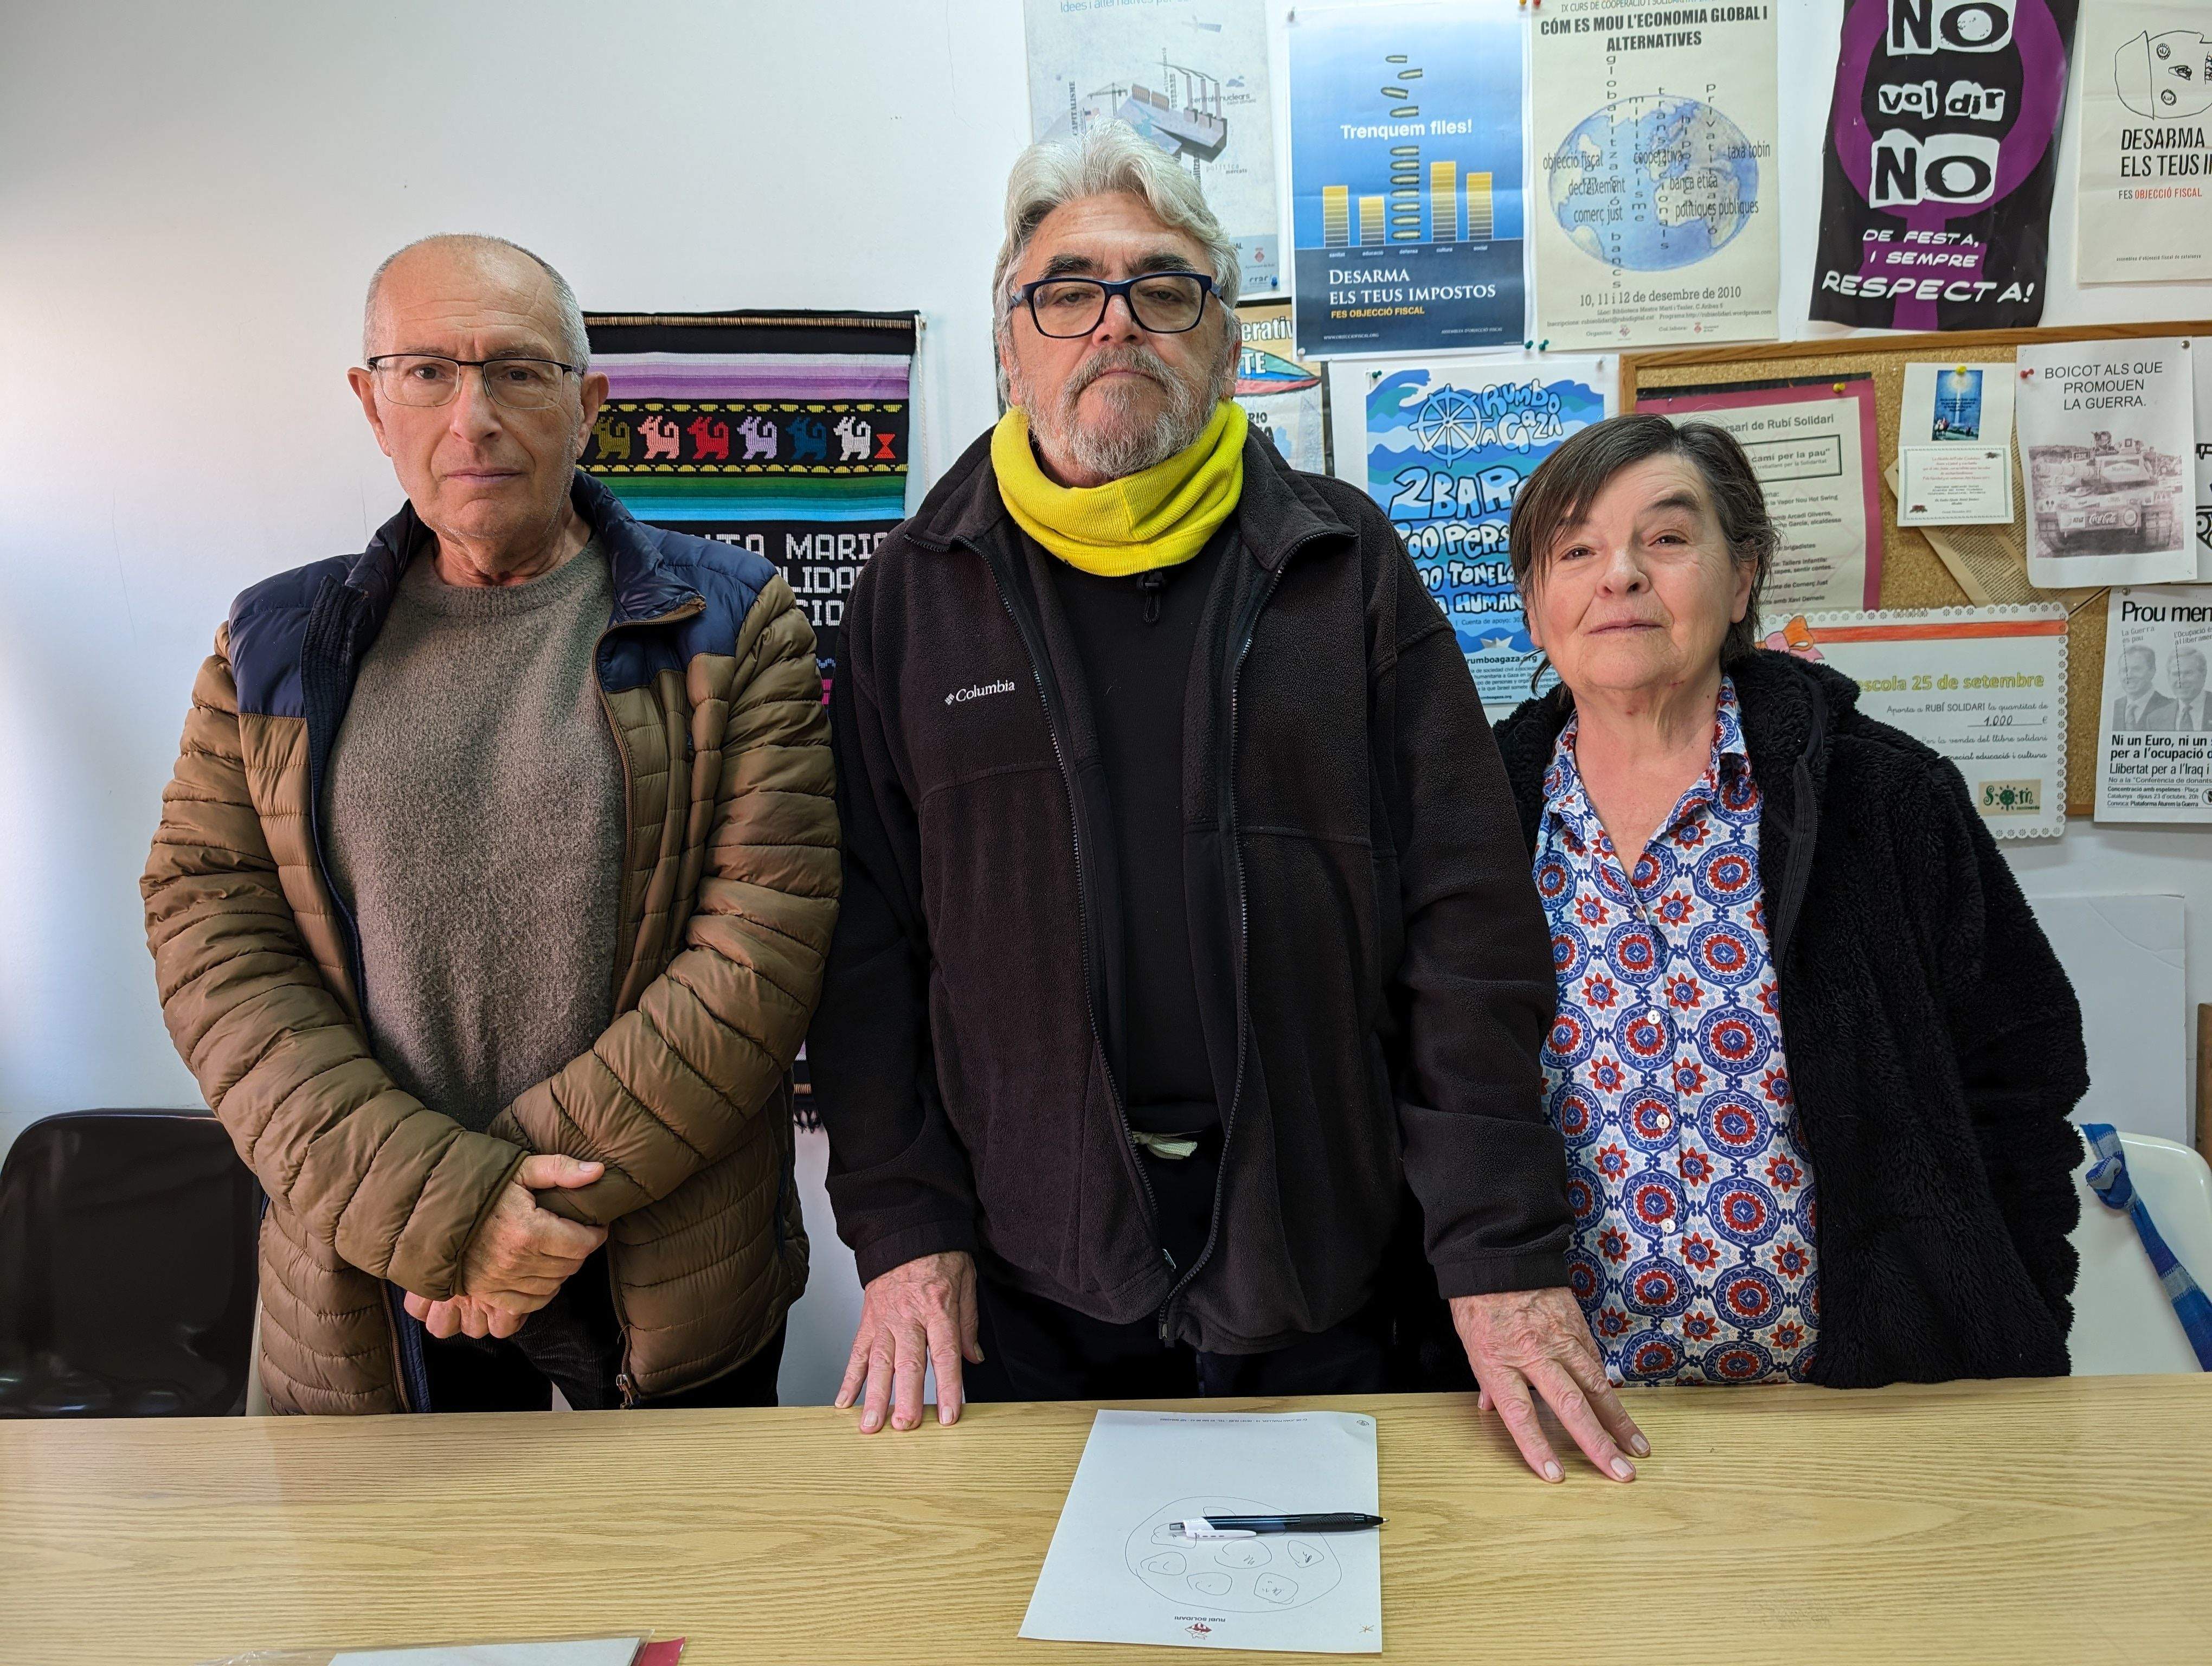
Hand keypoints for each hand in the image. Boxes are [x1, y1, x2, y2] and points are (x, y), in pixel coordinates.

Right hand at [403, 1154, 607, 1333]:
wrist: (433, 1209)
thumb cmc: (481, 1187)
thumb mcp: (521, 1169)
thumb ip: (561, 1169)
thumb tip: (598, 1171)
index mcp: (529, 1231)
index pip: (583, 1243)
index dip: (595, 1233)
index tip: (595, 1224)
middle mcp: (516, 1262)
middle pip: (570, 1266)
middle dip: (579, 1249)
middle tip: (575, 1234)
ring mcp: (500, 1281)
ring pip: (553, 1286)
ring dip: (562, 1270)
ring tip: (558, 1251)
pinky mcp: (487, 1293)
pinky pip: (528, 1304)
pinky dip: (541, 1292)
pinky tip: (541, 1274)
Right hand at [835, 1251, 982, 1432]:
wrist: (905, 1230)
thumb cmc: (938, 1256)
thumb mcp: (966, 1281)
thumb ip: (968, 1323)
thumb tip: (973, 1359)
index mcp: (938, 1309)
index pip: (945, 1355)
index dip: (949, 1387)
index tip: (951, 1415)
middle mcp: (909, 1317)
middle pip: (909, 1363)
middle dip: (907, 1398)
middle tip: (905, 1426)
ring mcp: (885, 1320)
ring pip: (879, 1362)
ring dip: (874, 1396)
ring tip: (871, 1425)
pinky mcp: (868, 1321)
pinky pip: (857, 1352)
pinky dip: (849, 1378)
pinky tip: (844, 1402)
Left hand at [1450, 1287, 1648, 1483]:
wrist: (1498, 1253)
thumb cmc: (1478, 1299)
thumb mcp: (1470, 1343)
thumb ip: (1487, 1380)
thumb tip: (1491, 1408)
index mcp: (1498, 1360)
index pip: (1519, 1413)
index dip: (1536, 1446)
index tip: (1555, 1475)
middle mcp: (1533, 1352)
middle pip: (1569, 1405)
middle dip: (1597, 1444)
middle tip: (1620, 1473)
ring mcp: (1560, 1338)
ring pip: (1596, 1384)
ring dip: (1618, 1420)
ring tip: (1637, 1448)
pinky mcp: (1577, 1325)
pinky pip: (1595, 1361)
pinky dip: (1609, 1388)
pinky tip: (1622, 1410)